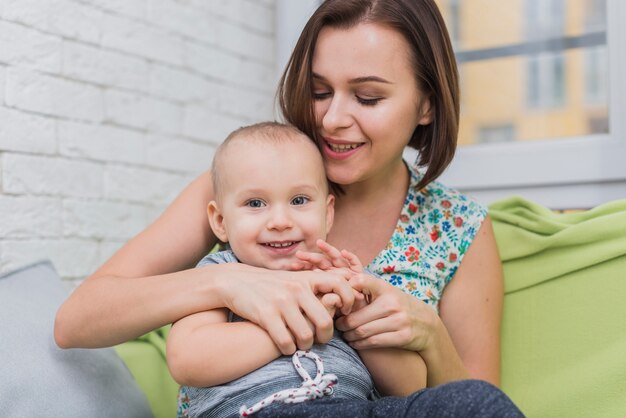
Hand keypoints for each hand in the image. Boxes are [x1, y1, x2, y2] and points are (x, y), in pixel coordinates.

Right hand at [220, 264, 355, 354]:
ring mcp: (281, 302)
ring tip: (302, 344)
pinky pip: (285, 342)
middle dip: (325, 336)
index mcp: (306, 278)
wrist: (236, 281)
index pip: (340, 286)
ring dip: (306, 345)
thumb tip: (345, 291)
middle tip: (321, 339)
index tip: (343, 313)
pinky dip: (289, 349)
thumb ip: (317, 285)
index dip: (349, 301)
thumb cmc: (272, 284)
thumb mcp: (295, 278)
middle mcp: (296, 289)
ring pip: (305, 336)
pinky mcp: (266, 315)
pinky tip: (287, 346)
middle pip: (324, 321)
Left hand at [295, 240, 365, 306]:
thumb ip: (315, 297)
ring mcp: (347, 270)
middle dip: (311, 256)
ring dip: (328, 249)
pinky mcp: (359, 272)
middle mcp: (336, 271)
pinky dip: (350, 257)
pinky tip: (344, 252)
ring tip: (319, 243)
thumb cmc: (340, 309)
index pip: (313, 268)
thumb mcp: (325, 303)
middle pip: (322, 261)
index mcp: (326, 277)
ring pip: (336, 257)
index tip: (291, 266)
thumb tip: (298, 296)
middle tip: (299, 254)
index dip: (303, 266)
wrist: (361, 312)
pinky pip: (355, 263)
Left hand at [335, 274, 438, 352]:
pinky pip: (373, 342)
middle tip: (336, 325)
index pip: (360, 281)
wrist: (428, 324)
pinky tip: (355, 342)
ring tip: (344, 335)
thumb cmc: (399, 306)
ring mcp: (399, 320)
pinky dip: (360, 344)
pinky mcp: (402, 337)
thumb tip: (339, 286)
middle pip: (356, 317)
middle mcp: (392, 303)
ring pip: (363, 331)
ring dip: (349, 336)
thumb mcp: (387, 292)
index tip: (339, 301)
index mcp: (386, 288)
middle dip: (342, 323)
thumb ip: (367, 289)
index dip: (345, 290)